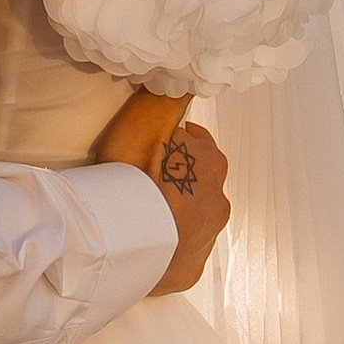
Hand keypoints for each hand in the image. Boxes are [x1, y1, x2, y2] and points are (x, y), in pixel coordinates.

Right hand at [92, 89, 229, 295]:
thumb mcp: (145, 123)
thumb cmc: (133, 182)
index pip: (191, 142)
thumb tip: (188, 74)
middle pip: (192, 179)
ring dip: (168, 212)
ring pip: (188, 215)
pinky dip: (164, 244)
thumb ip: (166, 98)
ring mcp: (207, 238)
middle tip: (134, 181)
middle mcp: (219, 200)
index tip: (142, 149)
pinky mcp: (190, 269)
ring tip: (134, 214)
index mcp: (212, 162)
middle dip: (170, 177)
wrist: (125, 249)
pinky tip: (141, 241)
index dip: (165, 142)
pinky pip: (178, 250)